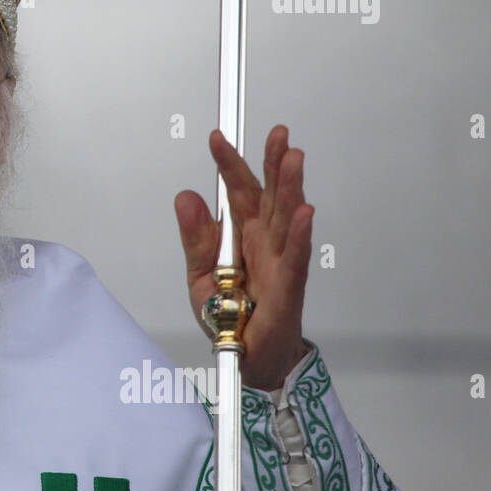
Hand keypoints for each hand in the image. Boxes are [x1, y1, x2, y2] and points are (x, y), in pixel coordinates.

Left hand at [173, 125, 313, 390]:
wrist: (247, 358)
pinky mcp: (288, 287)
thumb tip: (185, 196)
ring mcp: (279, 261)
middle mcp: (264, 241)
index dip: (228, 164)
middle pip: (269, 195)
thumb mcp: (198, 274)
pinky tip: (304, 212)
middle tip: (277, 133)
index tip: (217, 137)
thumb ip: (194, 237)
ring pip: (286, 217)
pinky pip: (294, 257)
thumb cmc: (228, 315)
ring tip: (293, 157)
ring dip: (290, 187)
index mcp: (241, 235)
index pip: (236, 192)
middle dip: (272, 163)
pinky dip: (299, 235)